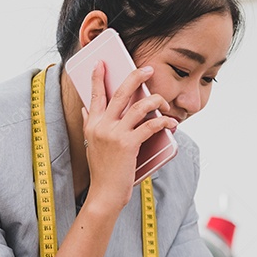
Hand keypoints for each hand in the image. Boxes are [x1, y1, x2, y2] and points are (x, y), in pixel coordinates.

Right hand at [81, 61, 177, 209]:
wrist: (104, 193)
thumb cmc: (102, 170)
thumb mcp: (91, 143)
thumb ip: (89, 123)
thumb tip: (85, 107)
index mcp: (93, 124)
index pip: (95, 95)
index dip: (98, 77)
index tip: (102, 62)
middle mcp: (102, 125)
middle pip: (120, 93)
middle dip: (135, 77)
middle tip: (147, 69)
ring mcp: (115, 134)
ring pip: (138, 107)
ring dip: (155, 101)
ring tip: (164, 102)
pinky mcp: (128, 144)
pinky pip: (149, 126)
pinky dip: (162, 122)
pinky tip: (171, 123)